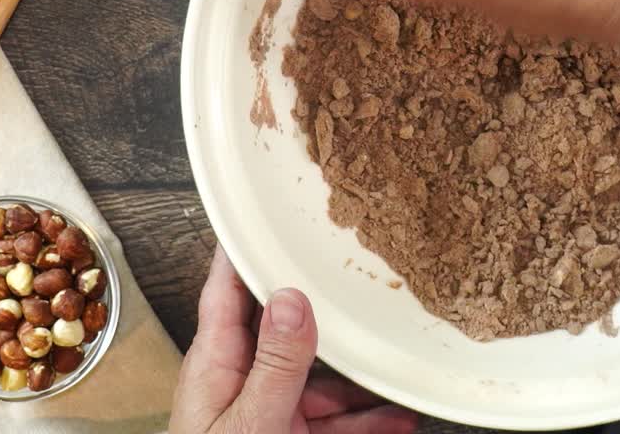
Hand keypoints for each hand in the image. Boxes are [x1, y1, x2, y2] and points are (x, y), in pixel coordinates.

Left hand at [169, 245, 418, 433]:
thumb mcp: (251, 424)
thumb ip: (275, 364)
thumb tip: (291, 297)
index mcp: (215, 367)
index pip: (227, 290)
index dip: (244, 247)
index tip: (267, 207)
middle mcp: (241, 384)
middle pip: (291, 332)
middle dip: (332, 313)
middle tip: (365, 280)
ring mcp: (267, 416)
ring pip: (323, 383)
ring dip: (364, 380)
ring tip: (404, 363)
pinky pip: (336, 425)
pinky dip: (369, 422)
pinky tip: (401, 419)